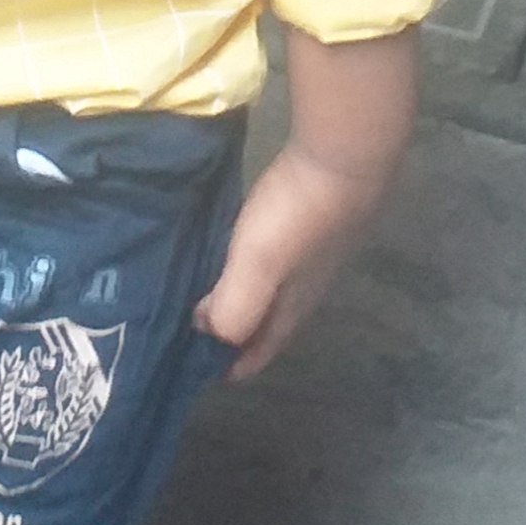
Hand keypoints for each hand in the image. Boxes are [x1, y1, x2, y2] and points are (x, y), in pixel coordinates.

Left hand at [192, 25, 417, 380]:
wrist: (344, 158)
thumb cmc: (298, 217)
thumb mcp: (256, 267)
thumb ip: (233, 309)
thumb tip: (204, 333)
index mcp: (290, 310)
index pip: (257, 353)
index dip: (225, 366)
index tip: (184, 365)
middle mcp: (302, 290)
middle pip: (262, 324)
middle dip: (228, 333)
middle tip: (181, 326)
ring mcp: (308, 256)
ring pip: (266, 291)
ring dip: (234, 298)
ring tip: (196, 289)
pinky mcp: (305, 223)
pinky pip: (267, 258)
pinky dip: (242, 265)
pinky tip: (226, 248)